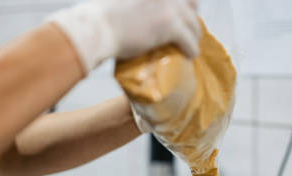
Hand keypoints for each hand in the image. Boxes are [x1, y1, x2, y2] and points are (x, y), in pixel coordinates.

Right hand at [47, 0, 200, 72]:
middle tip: (190, 31)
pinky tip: (190, 55)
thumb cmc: (101, 17)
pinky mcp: (171, 26)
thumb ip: (136, 3)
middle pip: (192, 3)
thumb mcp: (123, 1)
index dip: (184, 3)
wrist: (97, 29)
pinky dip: (192, 49)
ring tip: (190, 46)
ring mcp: (169, 6)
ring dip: (194, 36)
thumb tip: (138, 13)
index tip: (183, 12)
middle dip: (192, 17)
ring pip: (193, 24)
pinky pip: (190, 40)